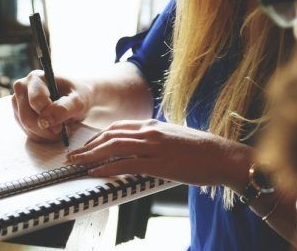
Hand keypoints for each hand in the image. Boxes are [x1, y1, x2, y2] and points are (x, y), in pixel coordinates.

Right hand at [11, 70, 92, 142]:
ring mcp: (17, 101)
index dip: (49, 116)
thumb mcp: (78, 102)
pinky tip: (51, 130)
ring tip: (58, 129)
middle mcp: (22, 87)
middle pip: (27, 117)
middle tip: (60, 131)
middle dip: (45, 129)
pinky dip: (40, 135)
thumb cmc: (77, 96)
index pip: (36, 101)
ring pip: (25, 126)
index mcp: (36, 78)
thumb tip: (45, 121)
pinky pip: (26, 131)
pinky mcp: (18, 113)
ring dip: (44, 134)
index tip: (61, 126)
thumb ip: (63, 109)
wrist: (74, 98)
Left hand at [67, 119, 251, 187]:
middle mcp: (150, 131)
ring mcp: (153, 146)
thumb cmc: (201, 150)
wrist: (223, 156)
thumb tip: (141, 148)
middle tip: (73, 155)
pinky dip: (107, 168)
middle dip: (88, 146)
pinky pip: (126, 164)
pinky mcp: (159, 162)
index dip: (98, 137)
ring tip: (77, 163)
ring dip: (91, 156)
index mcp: (153, 125)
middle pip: (110, 135)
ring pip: (113, 147)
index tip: (87, 145)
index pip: (117, 127)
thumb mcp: (174, 137)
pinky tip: (95, 172)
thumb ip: (155, 139)